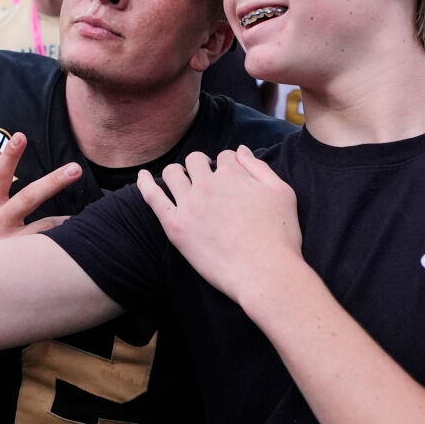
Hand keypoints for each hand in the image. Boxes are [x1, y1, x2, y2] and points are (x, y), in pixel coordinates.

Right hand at [0, 132, 80, 250]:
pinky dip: (58, 236)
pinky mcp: (15, 257)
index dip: (9, 155)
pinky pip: (42, 243)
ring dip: (63, 218)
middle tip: (75, 168)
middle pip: (27, 195)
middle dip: (52, 181)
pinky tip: (74, 234)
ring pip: (41, 225)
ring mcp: (6, 238)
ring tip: (83, 213)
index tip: (21, 137)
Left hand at [137, 147, 302, 305]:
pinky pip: (152, 198)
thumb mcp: (282, 193)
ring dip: (178, 173)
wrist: (265, 273)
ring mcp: (189, 205)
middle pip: (195, 160)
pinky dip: (145, 183)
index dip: (228, 167)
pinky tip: (142, 176)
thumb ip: (259, 168)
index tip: (230, 180)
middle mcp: (207, 184)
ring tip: (183, 182)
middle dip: (202, 166)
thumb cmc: (280, 236)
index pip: (224, 157)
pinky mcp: (175, 227)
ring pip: (173, 174)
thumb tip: (240, 150)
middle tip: (208, 182)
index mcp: (233, 173)